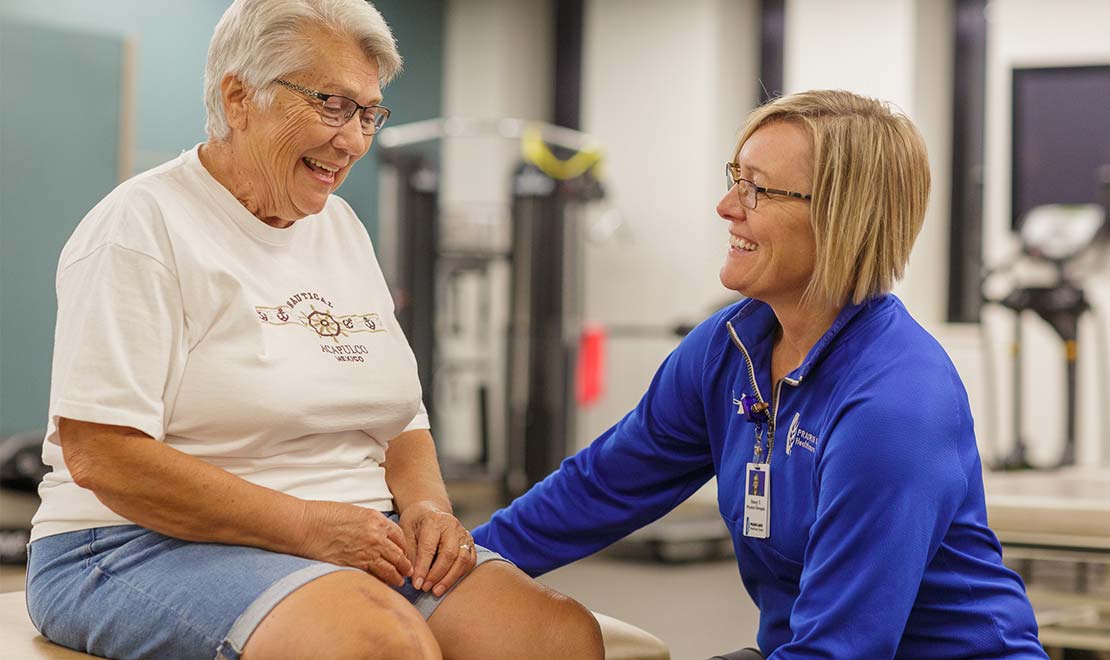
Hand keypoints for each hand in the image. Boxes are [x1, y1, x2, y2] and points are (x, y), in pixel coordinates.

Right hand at [296, 501, 413, 586]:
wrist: (307, 525)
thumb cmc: (325, 515)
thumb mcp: (355, 512)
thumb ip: (370, 523)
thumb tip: (377, 534)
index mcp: (377, 520)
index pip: (399, 536)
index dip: (404, 546)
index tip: (405, 553)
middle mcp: (376, 536)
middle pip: (398, 554)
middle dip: (405, 564)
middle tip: (408, 571)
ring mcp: (367, 552)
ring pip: (390, 567)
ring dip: (397, 576)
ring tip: (400, 581)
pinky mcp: (355, 565)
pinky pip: (375, 575)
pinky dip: (382, 581)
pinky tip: (384, 584)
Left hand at [398, 501, 476, 596]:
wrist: (430, 510)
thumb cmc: (416, 521)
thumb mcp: (406, 531)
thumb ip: (410, 551)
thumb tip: (412, 574)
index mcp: (433, 521)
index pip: (429, 547)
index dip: (423, 568)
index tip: (416, 584)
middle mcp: (452, 525)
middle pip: (449, 554)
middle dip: (437, 575)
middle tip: (425, 589)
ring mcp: (463, 533)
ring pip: (463, 559)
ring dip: (450, 578)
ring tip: (437, 591)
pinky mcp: (470, 541)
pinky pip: (470, 560)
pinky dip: (461, 574)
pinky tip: (448, 583)